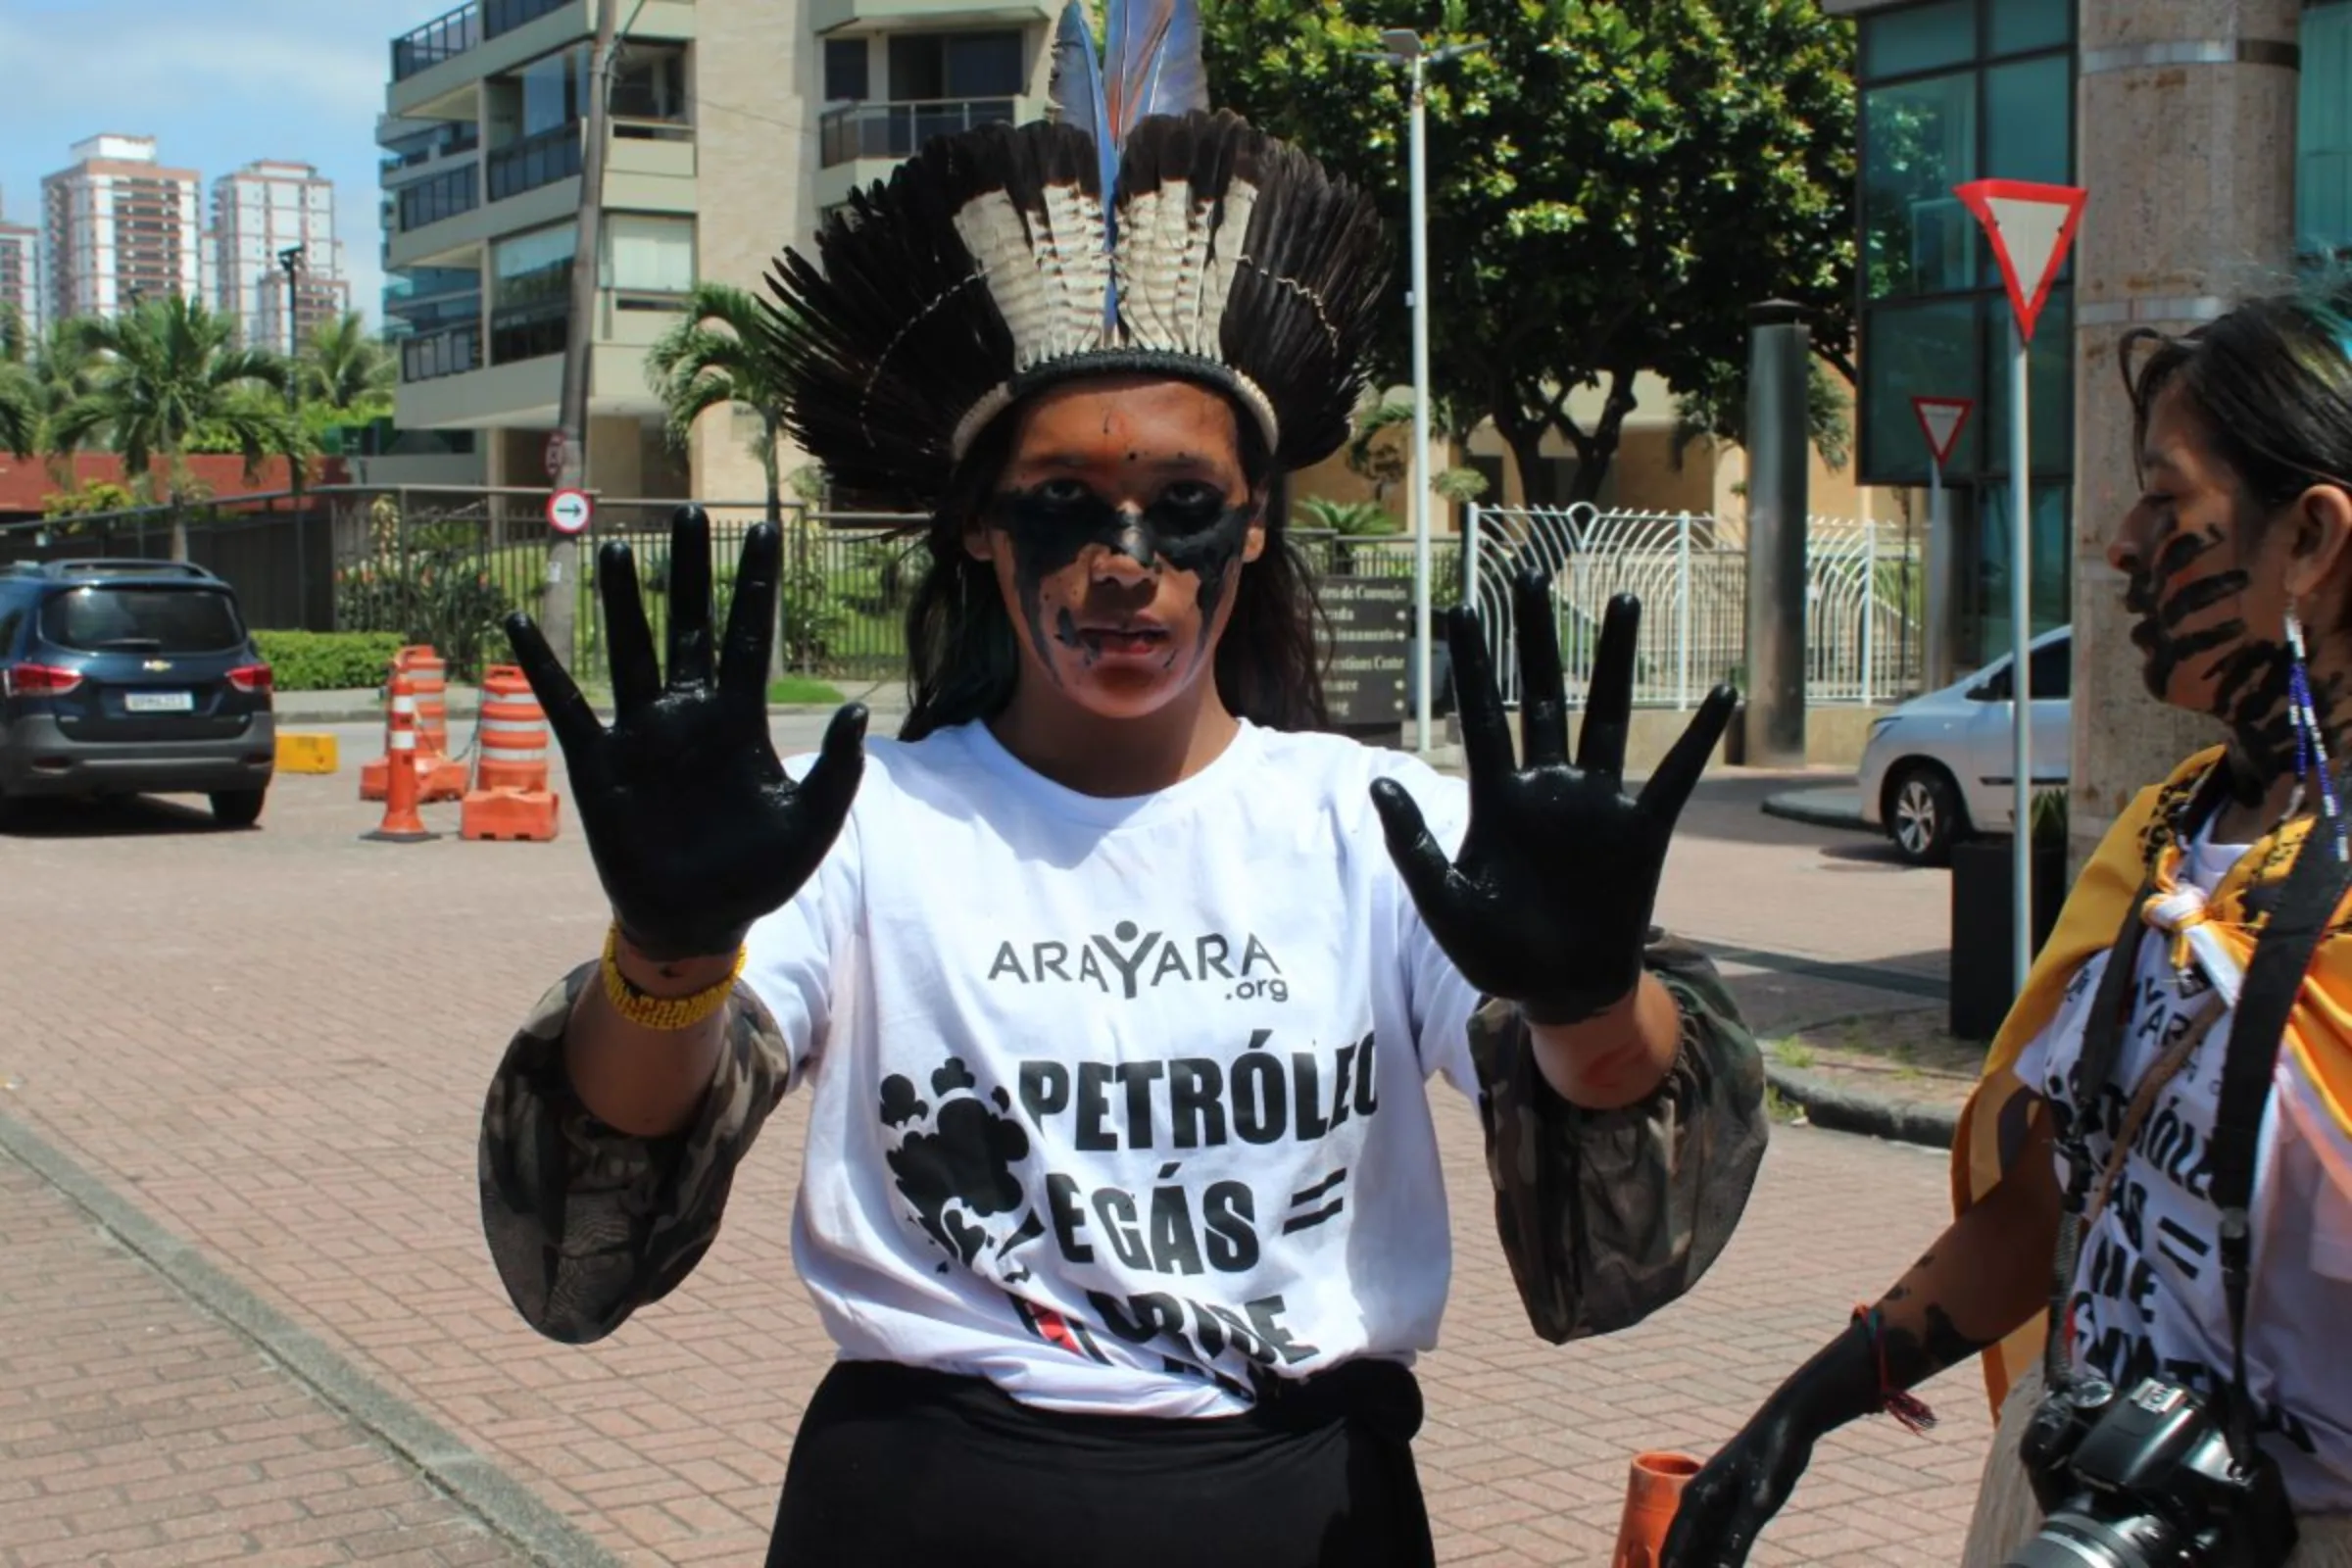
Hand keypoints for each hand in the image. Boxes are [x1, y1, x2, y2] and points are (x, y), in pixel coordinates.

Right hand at [504, 505, 866, 961]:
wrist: (699, 919)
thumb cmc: (759, 874)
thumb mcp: (811, 824)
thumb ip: (836, 769)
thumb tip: (858, 710)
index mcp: (740, 721)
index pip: (752, 637)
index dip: (757, 586)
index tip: (766, 530)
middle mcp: (689, 713)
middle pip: (691, 626)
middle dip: (691, 571)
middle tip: (690, 511)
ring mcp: (641, 734)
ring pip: (631, 650)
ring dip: (624, 601)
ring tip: (617, 548)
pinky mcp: (599, 763)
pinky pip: (565, 706)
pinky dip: (542, 666)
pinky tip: (519, 623)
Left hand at [1371, 570, 1736, 1024]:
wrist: (1561, 990)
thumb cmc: (1496, 952)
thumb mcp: (1444, 902)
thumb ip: (1414, 843)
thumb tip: (1378, 782)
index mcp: (1499, 801)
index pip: (1482, 717)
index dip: (1473, 664)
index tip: (1462, 607)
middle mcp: (1549, 789)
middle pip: (1542, 696)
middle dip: (1536, 639)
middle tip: (1533, 578)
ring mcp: (1598, 805)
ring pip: (1607, 716)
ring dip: (1615, 662)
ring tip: (1626, 604)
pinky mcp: (1642, 831)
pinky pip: (1675, 775)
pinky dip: (1698, 736)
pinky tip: (1722, 693)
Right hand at [1660, 1405, 1821, 1567]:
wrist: (1789, 1425)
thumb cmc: (1772, 1455)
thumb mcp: (1759, 1498)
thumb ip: (1739, 1534)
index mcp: (1698, 1497)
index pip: (1674, 1545)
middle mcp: (1700, 1502)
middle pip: (1682, 1549)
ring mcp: (1717, 1503)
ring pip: (1701, 1547)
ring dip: (1699, 1567)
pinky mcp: (1735, 1506)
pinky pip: (1718, 1540)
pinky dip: (1717, 1560)